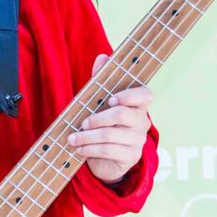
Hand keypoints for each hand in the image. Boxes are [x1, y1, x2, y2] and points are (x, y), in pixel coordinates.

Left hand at [71, 52, 152, 183]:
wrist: (106, 159)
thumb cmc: (103, 126)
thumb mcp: (99, 104)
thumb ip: (101, 81)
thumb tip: (102, 56)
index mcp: (137, 105)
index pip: (145, 95)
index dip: (129, 96)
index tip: (110, 99)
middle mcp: (142, 121)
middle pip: (121, 114)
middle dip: (96, 118)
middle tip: (82, 123)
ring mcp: (138, 140)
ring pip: (110, 135)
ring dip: (86, 137)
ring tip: (72, 138)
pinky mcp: (131, 156)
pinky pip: (108, 150)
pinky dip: (89, 149)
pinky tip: (79, 149)